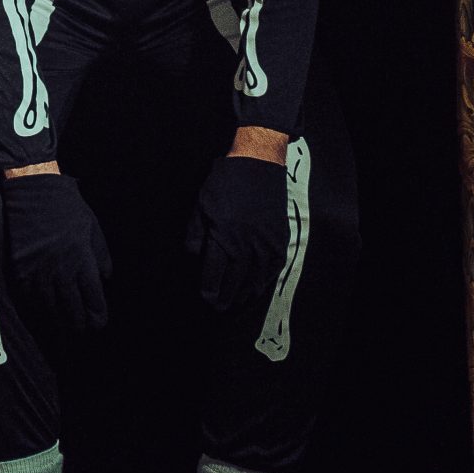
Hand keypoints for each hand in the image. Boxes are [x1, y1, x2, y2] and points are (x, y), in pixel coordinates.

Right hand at [1, 171, 110, 331]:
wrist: (33, 192)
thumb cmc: (68, 209)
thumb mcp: (94, 231)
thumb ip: (101, 258)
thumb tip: (103, 279)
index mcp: (83, 263)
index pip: (94, 303)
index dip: (98, 317)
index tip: (98, 321)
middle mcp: (60, 272)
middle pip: (72, 313)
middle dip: (79, 325)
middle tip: (82, 329)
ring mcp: (38, 272)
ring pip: (49, 310)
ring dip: (58, 321)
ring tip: (64, 327)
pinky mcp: (19, 269)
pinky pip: (29, 298)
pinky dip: (38, 308)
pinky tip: (43, 311)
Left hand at [186, 153, 291, 311]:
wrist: (258, 165)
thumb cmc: (224, 183)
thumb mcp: (200, 206)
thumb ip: (195, 234)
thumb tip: (194, 255)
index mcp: (224, 237)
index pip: (215, 273)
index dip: (209, 289)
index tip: (205, 298)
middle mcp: (246, 245)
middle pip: (235, 281)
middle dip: (226, 297)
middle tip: (219, 307)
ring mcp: (265, 243)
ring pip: (256, 278)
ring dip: (246, 293)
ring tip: (237, 302)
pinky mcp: (279, 238)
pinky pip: (274, 267)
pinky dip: (265, 280)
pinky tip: (258, 287)